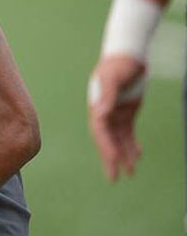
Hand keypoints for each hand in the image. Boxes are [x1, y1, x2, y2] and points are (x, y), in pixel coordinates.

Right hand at [88, 54, 146, 181]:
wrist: (128, 55)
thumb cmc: (119, 65)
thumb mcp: (113, 78)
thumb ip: (107, 96)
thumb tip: (99, 113)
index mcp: (98, 107)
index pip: (101, 132)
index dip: (106, 148)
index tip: (113, 162)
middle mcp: (104, 113)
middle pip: (107, 141)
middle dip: (110, 159)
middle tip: (114, 179)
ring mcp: (116, 113)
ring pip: (119, 140)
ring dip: (123, 156)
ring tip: (130, 174)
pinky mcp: (127, 112)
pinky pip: (128, 133)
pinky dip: (132, 145)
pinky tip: (137, 156)